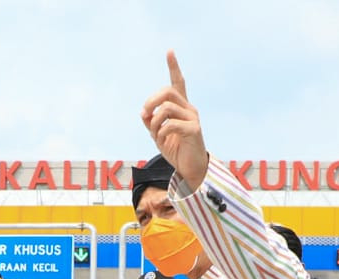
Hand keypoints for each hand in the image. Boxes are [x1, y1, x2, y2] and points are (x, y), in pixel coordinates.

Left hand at [141, 51, 208, 189]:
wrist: (190, 168)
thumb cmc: (176, 150)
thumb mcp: (158, 134)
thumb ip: (150, 122)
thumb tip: (143, 112)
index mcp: (180, 107)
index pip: (178, 82)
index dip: (174, 67)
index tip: (169, 51)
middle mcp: (189, 108)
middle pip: (167, 91)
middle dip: (151, 100)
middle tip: (145, 114)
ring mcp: (193, 118)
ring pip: (167, 108)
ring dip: (154, 121)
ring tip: (155, 134)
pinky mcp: (194, 130)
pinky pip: (171, 125)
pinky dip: (161, 132)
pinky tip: (162, 140)